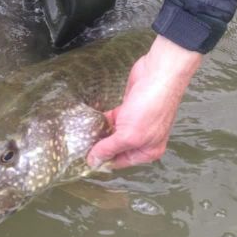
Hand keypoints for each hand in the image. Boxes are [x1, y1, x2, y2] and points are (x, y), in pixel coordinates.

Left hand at [87, 35, 202, 168]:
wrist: (157, 74)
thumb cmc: (150, 107)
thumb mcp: (129, 135)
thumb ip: (109, 148)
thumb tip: (94, 161)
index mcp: (147, 151)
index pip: (120, 162)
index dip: (102, 161)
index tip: (84, 159)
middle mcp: (142, 139)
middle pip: (115, 148)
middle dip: (99, 146)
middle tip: (79, 146)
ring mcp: (135, 123)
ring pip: (112, 133)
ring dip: (98, 133)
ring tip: (80, 135)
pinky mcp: (128, 109)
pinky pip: (111, 119)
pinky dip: (101, 120)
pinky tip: (88, 121)